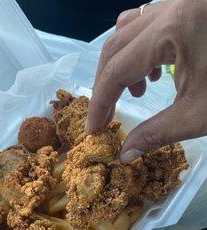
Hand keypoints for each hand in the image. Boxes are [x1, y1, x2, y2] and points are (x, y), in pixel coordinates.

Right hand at [86, 0, 206, 162]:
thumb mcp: (199, 114)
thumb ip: (156, 134)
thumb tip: (125, 155)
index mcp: (174, 28)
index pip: (118, 69)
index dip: (101, 102)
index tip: (93, 129)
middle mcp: (172, 6)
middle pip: (116, 44)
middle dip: (106, 83)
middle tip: (107, 115)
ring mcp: (182, 2)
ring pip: (130, 30)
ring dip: (123, 64)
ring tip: (136, 94)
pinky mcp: (191, 8)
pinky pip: (150, 23)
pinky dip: (142, 50)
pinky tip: (156, 73)